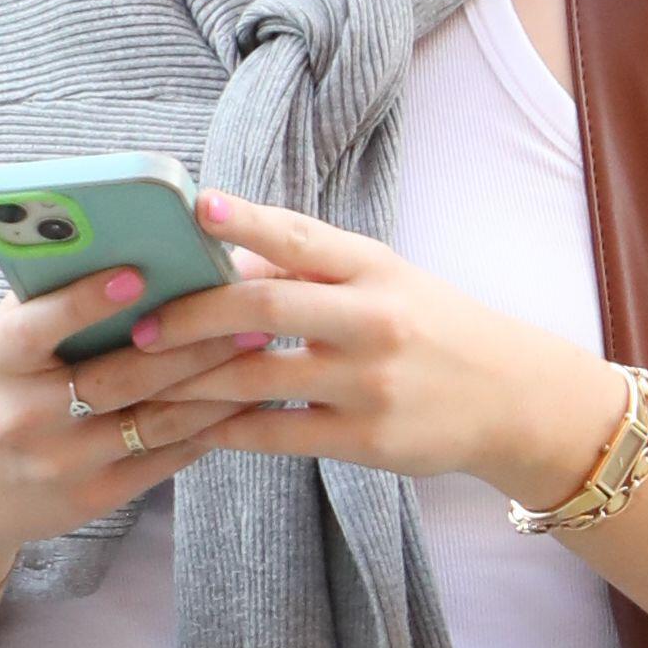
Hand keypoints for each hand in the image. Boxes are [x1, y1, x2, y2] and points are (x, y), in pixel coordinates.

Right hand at [0, 257, 282, 590]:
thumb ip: (45, 296)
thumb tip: (118, 236)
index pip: (38, 328)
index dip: (86, 301)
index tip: (138, 272)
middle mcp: (23, 416)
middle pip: (119, 377)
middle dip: (190, 343)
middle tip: (247, 309)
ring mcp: (60, 463)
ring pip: (154, 421)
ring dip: (215, 385)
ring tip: (259, 347)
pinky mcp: (92, 498)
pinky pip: (162, 458)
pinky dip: (207, 427)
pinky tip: (244, 397)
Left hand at [133, 195, 622, 511]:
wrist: (511, 398)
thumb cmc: (432, 329)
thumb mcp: (385, 281)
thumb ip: (310, 269)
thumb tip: (220, 259)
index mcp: (373, 267)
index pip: (301, 236)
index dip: (246, 222)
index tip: (196, 208)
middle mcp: (372, 318)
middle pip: (261, 308)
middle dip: (187, 319)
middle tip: (136, 331)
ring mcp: (369, 381)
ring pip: (254, 379)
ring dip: (184, 385)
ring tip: (136, 391)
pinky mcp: (366, 439)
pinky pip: (274, 434)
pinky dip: (224, 431)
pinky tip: (187, 429)